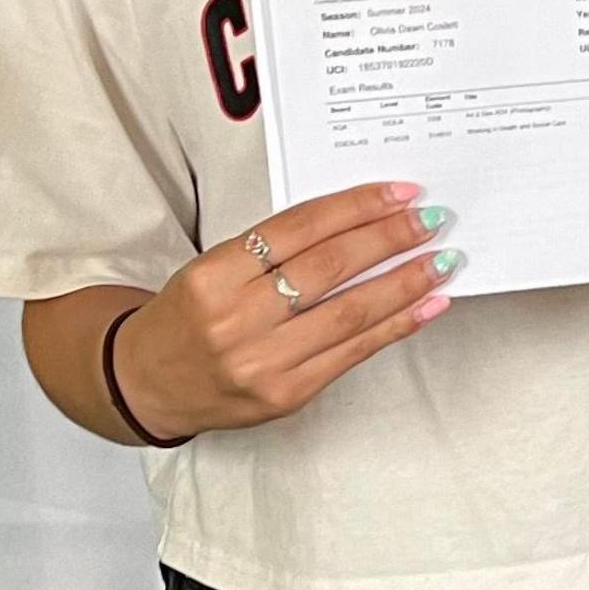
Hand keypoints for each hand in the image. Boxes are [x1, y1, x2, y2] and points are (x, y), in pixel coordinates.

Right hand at [115, 181, 458, 438]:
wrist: (146, 383)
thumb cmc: (189, 317)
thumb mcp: (214, 267)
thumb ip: (276, 248)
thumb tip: (360, 220)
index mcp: (215, 274)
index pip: (300, 228)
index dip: (356, 208)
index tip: (399, 193)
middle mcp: (237, 318)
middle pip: (330, 267)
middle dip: (390, 239)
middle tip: (433, 220)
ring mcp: (263, 362)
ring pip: (350, 313)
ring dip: (405, 283)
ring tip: (441, 259)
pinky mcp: (286, 395)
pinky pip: (353, 354)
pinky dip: (396, 327)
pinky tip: (426, 306)